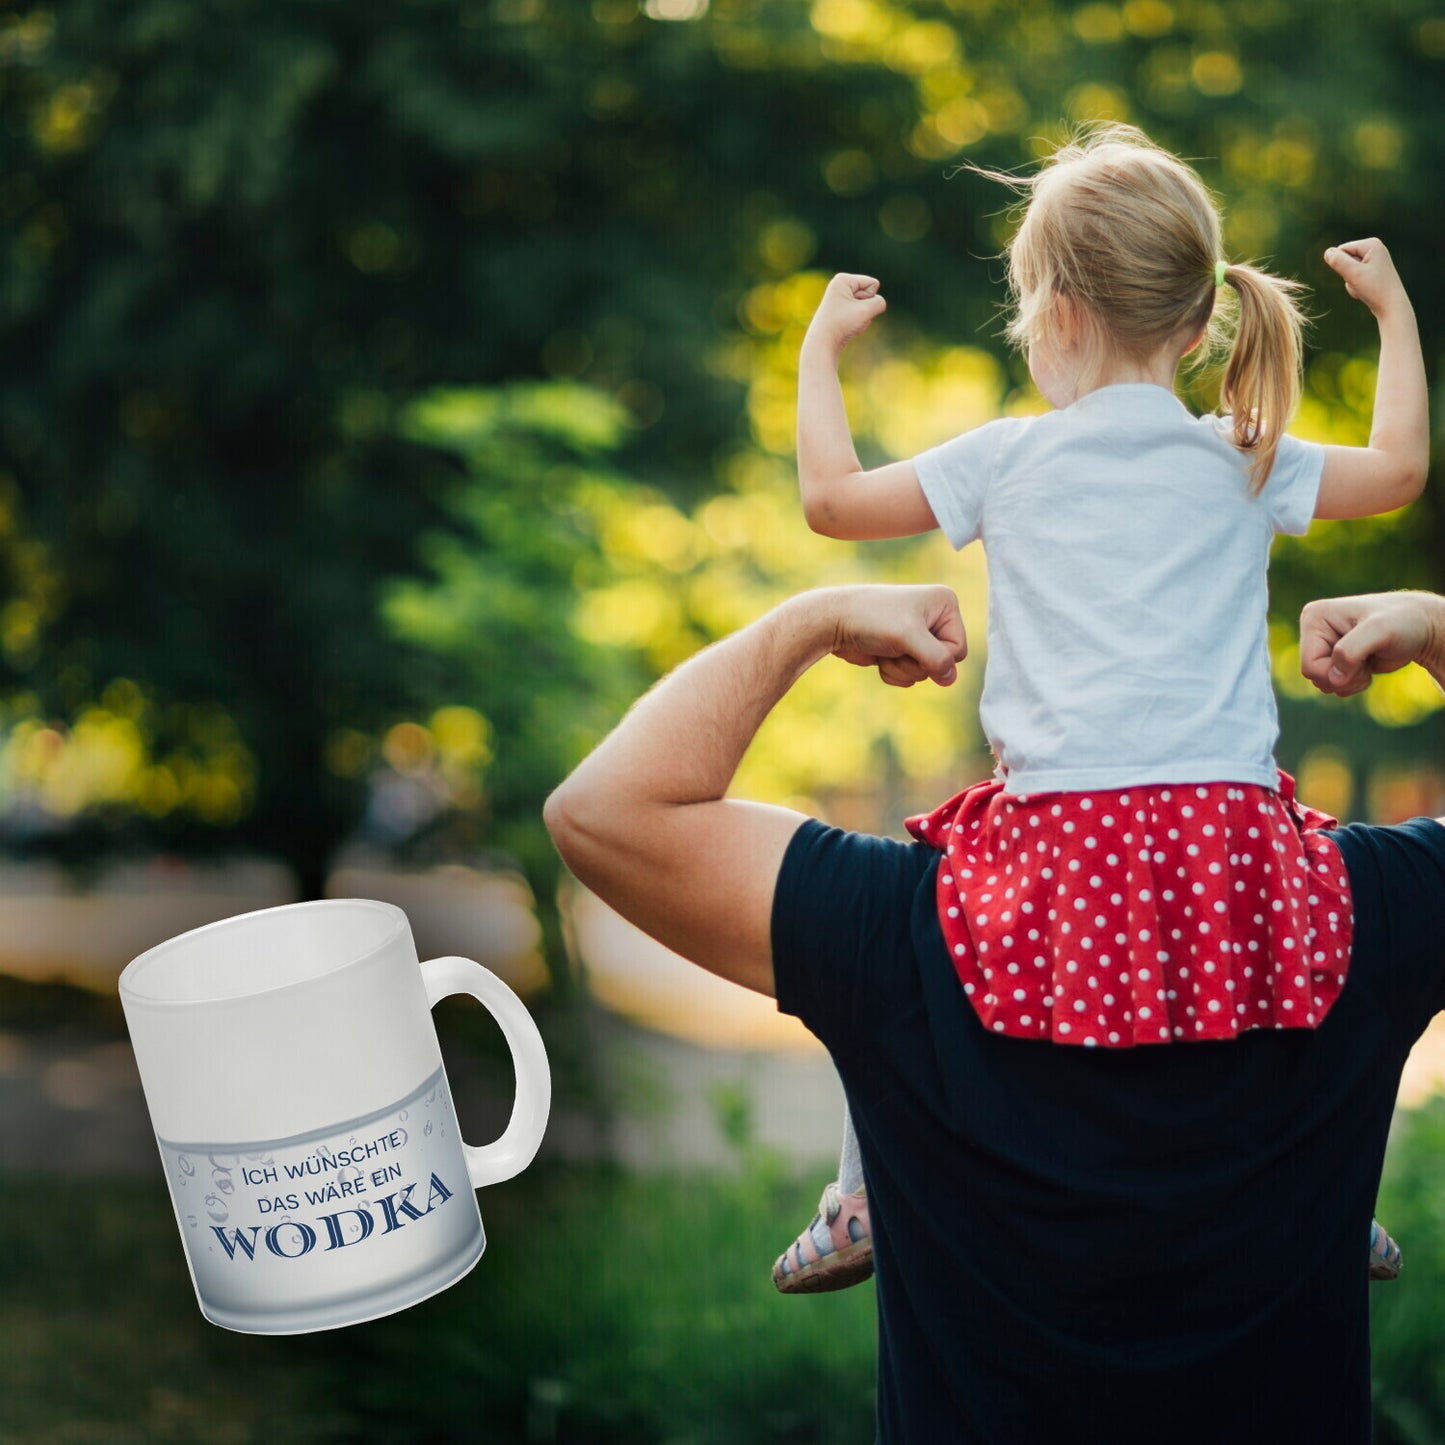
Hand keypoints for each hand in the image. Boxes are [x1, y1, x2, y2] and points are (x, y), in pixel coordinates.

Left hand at [805, 273, 887, 355]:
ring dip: (862, 317)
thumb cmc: (841, 325)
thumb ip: (879, 302)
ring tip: (847, 323)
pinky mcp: (843, 310)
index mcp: (843, 279)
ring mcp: (842, 298)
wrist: (822, 344)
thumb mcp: (866, 310)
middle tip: (848, 317)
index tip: (851, 308)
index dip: (868, 299)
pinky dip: (858, 322)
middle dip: (865, 308)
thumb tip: (878, 303)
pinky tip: (846, 327)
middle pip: (870, 294)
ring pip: (867, 305)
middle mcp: (841, 285)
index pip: (873, 284)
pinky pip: (861, 314)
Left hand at [829, 584, 966, 687]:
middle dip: (916, 663)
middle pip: (943, 663)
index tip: (912, 642)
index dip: (936, 656)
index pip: (958, 649)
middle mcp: (935, 617)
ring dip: (902, 668)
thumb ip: (937, 659)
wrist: (834, 621)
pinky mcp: (901, 649)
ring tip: (885, 649)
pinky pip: (909, 676)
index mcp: (945, 604)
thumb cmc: (872, 619)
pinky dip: (893, 672)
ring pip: (925, 672)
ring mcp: (918, 635)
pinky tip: (879, 657)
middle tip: (895, 645)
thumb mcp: (909, 637)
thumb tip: (950, 678)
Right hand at [1299, 591, 1444, 696]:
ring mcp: (1324, 645)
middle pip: (1314, 677)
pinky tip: (1367, 666)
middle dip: (1344, 677)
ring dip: (1349, 682)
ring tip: (1368, 662)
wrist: (1421, 627)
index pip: (1309, 665)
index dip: (1336, 672)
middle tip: (1367, 660)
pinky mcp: (1334, 658)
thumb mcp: (1379, 631)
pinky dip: (1352, 683)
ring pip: (1322, 683)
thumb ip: (1351, 651)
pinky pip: (1333, 685)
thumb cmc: (1404, 622)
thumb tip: (1333, 680)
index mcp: (1314, 618)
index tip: (1363, 658)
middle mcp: (1314, 631)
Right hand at [1324, 239, 1409, 320]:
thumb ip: (1338, 261)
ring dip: (1351, 282)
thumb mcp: (1353, 274)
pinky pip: (1354, 276)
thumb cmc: (1375, 289)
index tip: (1358, 275)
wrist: (1392, 306)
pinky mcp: (1373, 271)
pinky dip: (1356, 285)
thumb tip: (1328, 252)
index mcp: (1371, 244)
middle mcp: (1374, 248)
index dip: (1341, 266)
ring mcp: (1374, 260)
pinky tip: (1367, 291)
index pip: (1340, 250)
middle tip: (1362, 282)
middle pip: (1344, 260)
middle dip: (1347, 274)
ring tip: (1365, 287)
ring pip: (1348, 270)